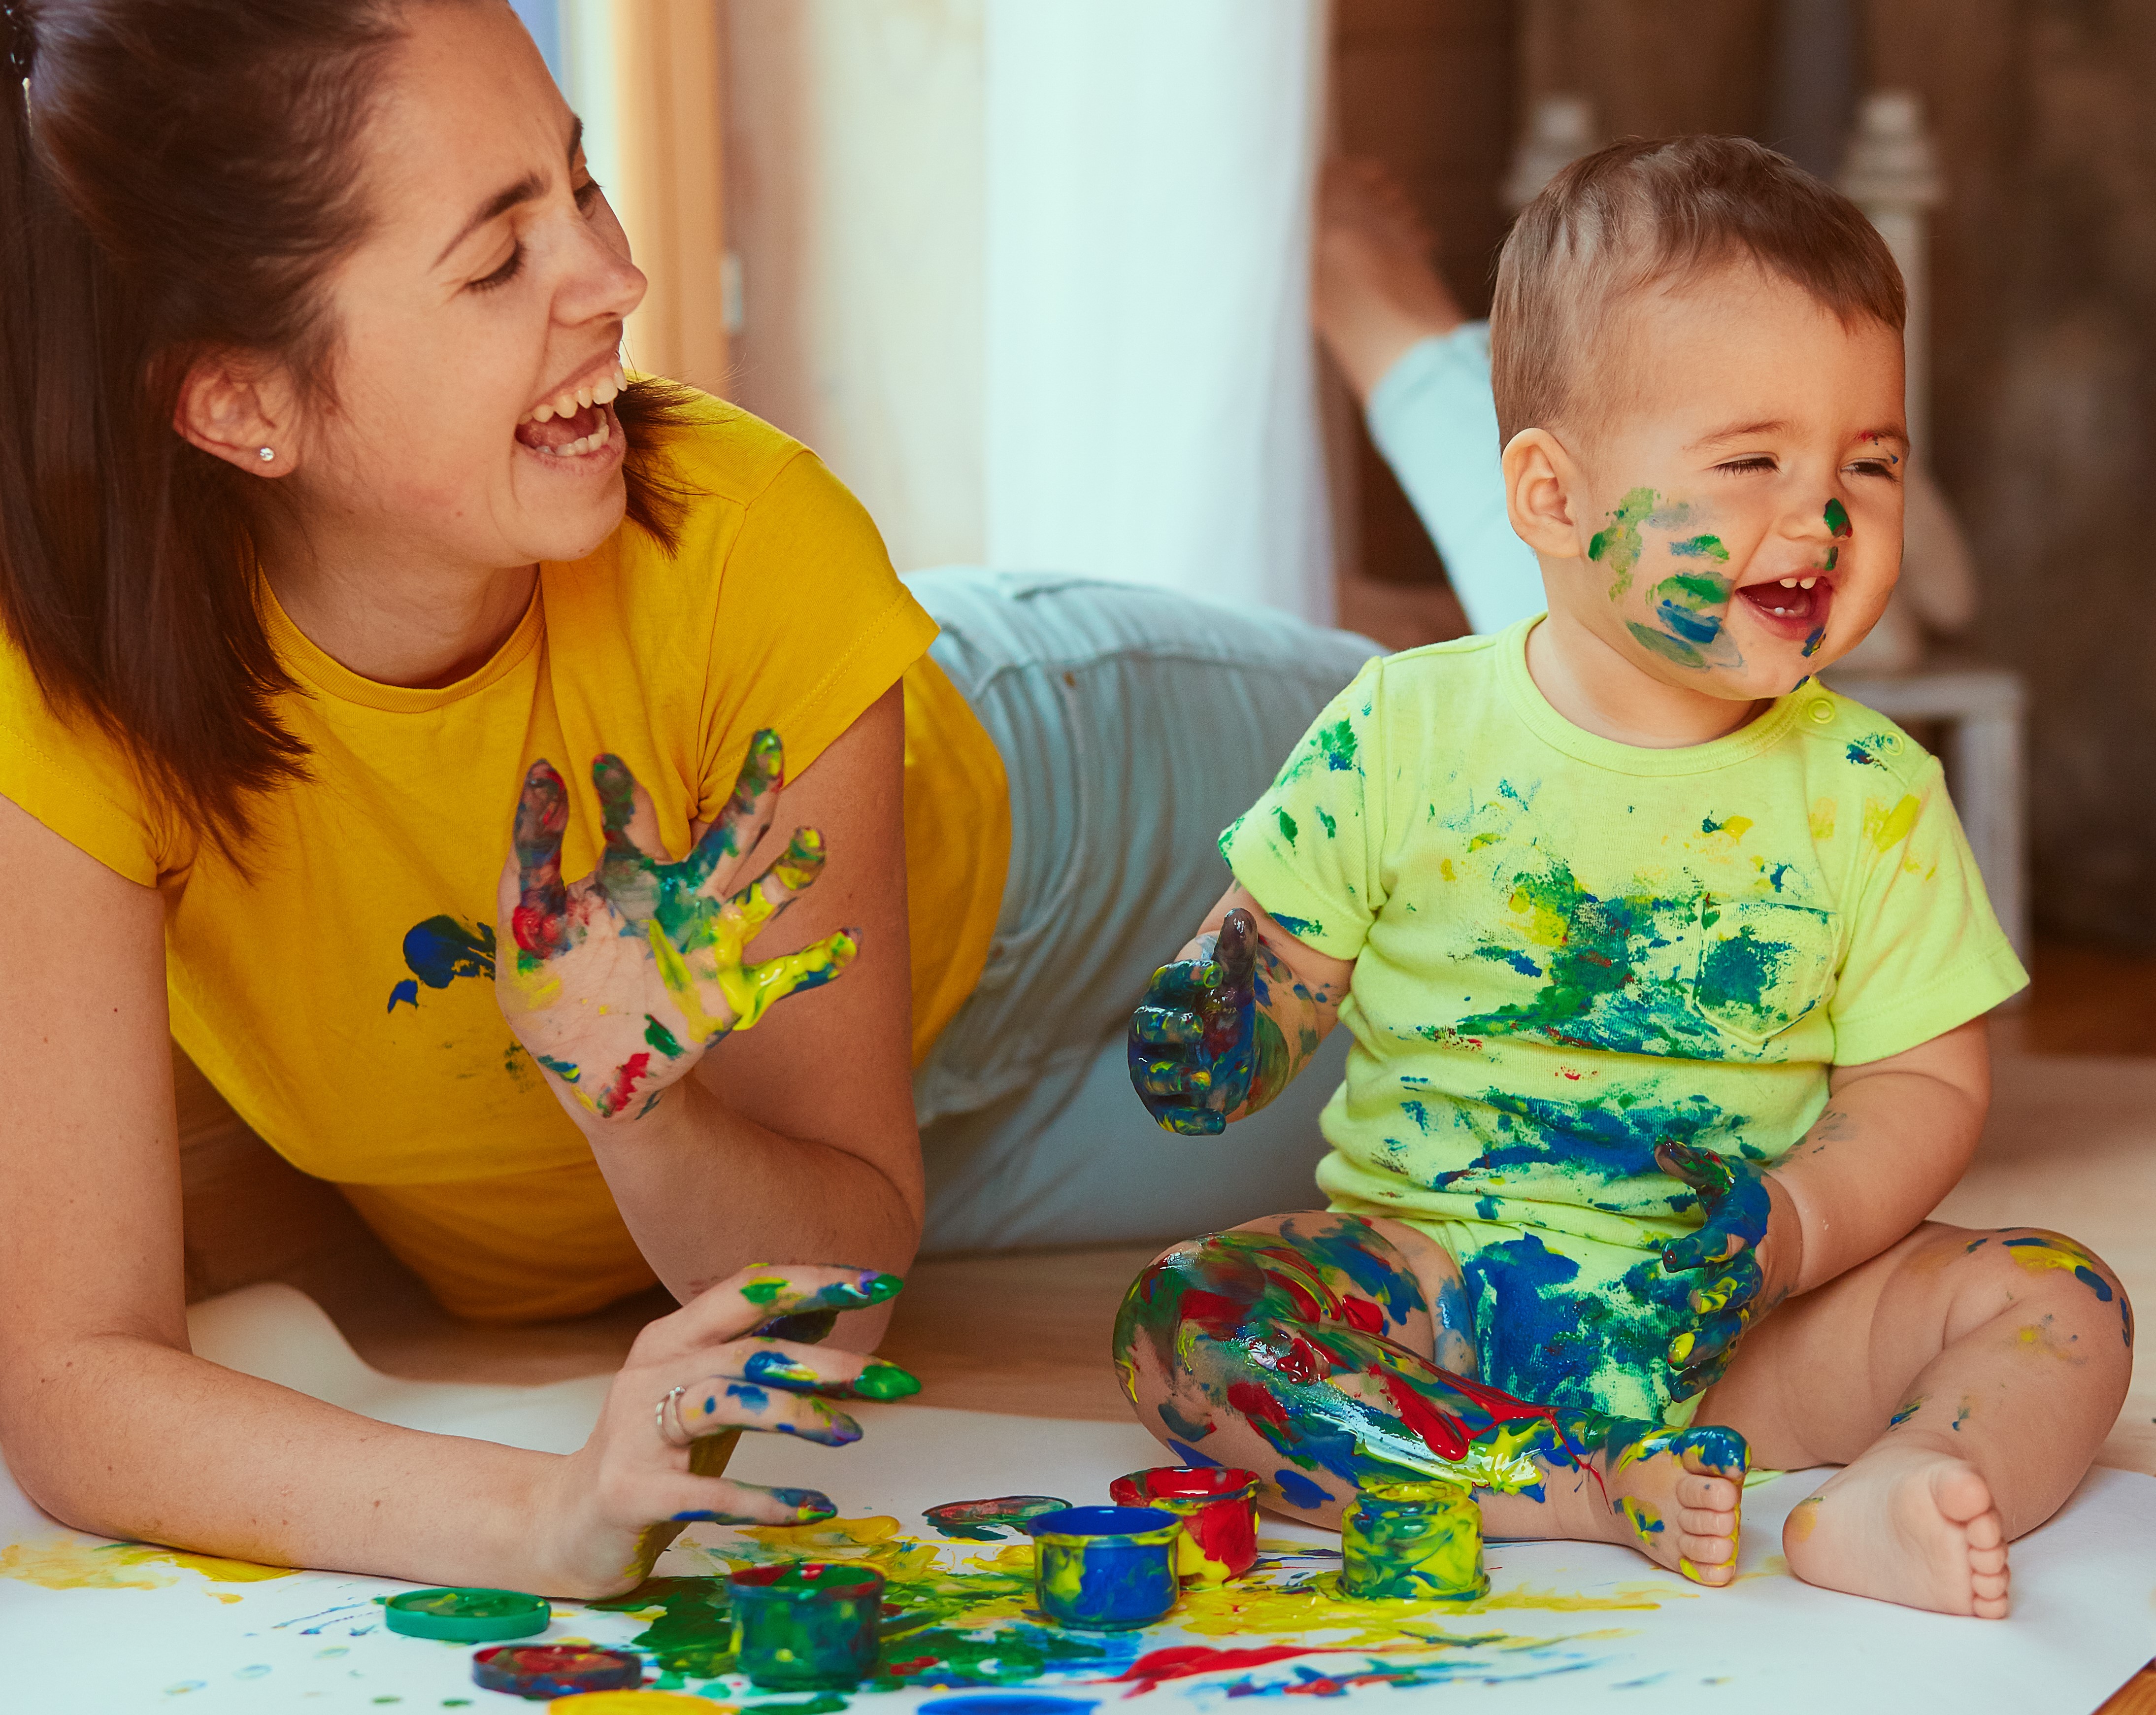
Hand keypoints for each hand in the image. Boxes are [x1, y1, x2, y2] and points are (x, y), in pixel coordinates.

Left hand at [496, 732, 857, 1122]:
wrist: (583, 1069)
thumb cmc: (549, 987)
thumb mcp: (524, 929)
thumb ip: (527, 864)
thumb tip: (539, 777)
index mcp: (631, 879)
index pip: (632, 825)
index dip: (621, 795)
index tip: (604, 764)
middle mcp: (682, 901)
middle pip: (727, 838)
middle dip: (752, 792)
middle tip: (770, 744)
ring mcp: (711, 946)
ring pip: (764, 898)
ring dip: (794, 871)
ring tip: (814, 842)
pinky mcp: (730, 996)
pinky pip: (787, 976)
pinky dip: (820, 962)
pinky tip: (851, 942)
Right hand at [532, 1263, 919, 1597]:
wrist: (568, 1524)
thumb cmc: (657, 1451)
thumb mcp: (712, 1391)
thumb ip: (760, 1348)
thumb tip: (829, 1303)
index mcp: (673, 1336)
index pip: (748, 1289)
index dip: (814, 1281)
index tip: (882, 1281)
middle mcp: (651, 1372)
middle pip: (749, 1349)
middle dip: (828, 1361)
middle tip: (895, 1380)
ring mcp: (636, 1430)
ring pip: (726, 1403)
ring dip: (797, 1416)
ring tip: (851, 1435)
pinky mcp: (632, 1491)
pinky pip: (708, 1493)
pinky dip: (766, 1499)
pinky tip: (813, 1507)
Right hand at [1128, 908, 1262, 1135]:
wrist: (1239, 1051)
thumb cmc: (1227, 1006)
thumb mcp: (1235, 980)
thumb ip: (1236, 952)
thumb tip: (1240, 913)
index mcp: (1165, 995)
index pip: (1166, 982)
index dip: (1185, 977)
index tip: (1213, 973)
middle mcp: (1151, 1033)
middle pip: (1148, 1027)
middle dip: (1168, 1028)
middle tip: (1196, 1027)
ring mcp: (1157, 1070)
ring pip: (1154, 1075)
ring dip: (1176, 1077)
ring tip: (1206, 1079)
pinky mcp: (1170, 1105)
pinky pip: (1173, 1116)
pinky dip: (1192, 1121)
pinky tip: (1219, 1122)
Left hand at [1657, 1141, 1798, 1394]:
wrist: (1801, 1231)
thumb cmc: (1753, 1200)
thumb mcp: (1728, 1175)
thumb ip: (1694, 1164)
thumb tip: (1660, 1147)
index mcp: (1744, 1235)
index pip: (1723, 1242)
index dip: (1700, 1250)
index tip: (1672, 1259)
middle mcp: (1749, 1275)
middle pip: (1733, 1295)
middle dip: (1711, 1308)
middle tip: (1685, 1319)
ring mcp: (1748, 1306)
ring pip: (1729, 1332)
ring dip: (1704, 1349)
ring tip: (1676, 1364)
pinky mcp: (1742, 1325)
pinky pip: (1725, 1356)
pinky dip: (1703, 1375)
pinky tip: (1676, 1392)